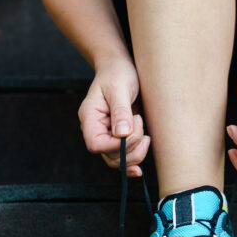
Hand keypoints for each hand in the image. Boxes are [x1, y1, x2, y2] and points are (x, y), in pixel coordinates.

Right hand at [78, 57, 150, 176]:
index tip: (132, 132)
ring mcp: (107, 135)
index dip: (116, 145)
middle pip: (108, 156)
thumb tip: (122, 133)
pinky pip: (122, 157)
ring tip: (146, 134)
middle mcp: (95, 129)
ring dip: (135, 154)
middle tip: (142, 126)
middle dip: (130, 149)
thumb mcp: (119, 88)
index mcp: (90, 117)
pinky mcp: (118, 137)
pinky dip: (131, 163)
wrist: (121, 67)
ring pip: (117, 160)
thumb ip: (120, 111)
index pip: (95, 144)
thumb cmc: (117, 73)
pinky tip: (138, 169)